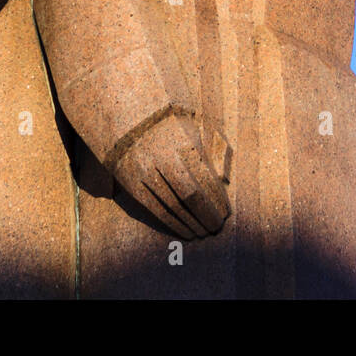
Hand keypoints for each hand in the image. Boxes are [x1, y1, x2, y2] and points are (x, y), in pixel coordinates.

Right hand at [112, 114, 230, 239]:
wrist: (129, 121)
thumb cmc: (173, 127)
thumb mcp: (197, 128)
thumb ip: (213, 150)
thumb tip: (225, 180)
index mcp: (183, 142)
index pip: (204, 178)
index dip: (217, 200)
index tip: (226, 213)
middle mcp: (163, 157)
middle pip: (190, 195)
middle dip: (206, 215)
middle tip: (217, 228)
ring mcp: (145, 171)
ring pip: (172, 206)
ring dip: (191, 224)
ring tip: (203, 233)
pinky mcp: (132, 183)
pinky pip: (155, 209)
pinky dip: (172, 224)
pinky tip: (185, 232)